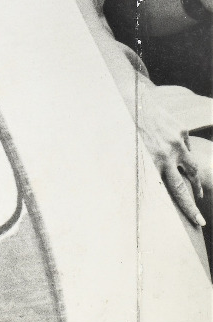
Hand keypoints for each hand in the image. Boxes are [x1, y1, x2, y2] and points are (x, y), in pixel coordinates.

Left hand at [135, 90, 204, 226]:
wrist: (128, 99)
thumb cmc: (121, 130)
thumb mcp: (129, 156)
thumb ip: (143, 172)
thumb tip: (148, 191)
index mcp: (156, 162)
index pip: (178, 192)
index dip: (190, 209)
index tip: (200, 222)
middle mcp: (170, 152)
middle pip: (192, 179)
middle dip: (196, 194)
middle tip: (199, 207)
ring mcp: (177, 139)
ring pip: (193, 164)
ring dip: (193, 176)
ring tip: (193, 185)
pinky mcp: (180, 128)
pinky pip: (185, 146)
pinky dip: (181, 152)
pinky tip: (173, 151)